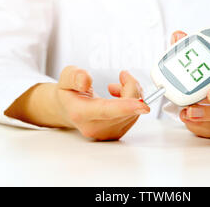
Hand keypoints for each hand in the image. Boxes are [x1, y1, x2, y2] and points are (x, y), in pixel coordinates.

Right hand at [5, 66, 149, 140]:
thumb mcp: (66, 77)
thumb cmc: (69, 93)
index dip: (126, 107)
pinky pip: (133, 117)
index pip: (106, 111)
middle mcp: (93, 127)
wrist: (68, 109)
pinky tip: (120, 96)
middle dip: (131, 88)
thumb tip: (86, 81)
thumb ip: (75, 76)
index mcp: (80, 112)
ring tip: (118, 86)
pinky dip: (133, 104)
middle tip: (124, 75)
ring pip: (133, 113)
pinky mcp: (116, 134)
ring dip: (132, 95)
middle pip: (125, 109)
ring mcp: (106, 133)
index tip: (142, 105)